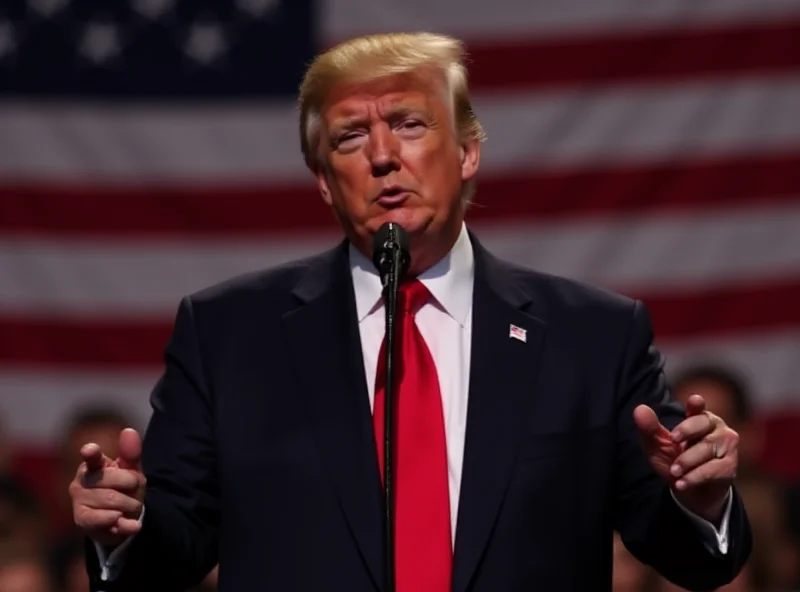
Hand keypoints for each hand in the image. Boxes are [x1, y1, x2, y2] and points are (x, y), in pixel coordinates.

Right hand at [69, 428, 145, 547]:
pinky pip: (106, 520)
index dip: (91, 453)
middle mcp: (81, 481)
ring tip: (130, 506)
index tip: (89, 450)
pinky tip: (132, 524)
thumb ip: (131, 453)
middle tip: (133, 489)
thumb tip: (129, 430)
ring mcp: (79, 501)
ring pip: (112, 501)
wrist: (121, 519)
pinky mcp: (82, 520)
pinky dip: (124, 524)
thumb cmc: (124, 489)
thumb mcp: (132, 471)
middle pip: (111, 480)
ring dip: (130, 504)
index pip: (92, 457)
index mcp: (93, 465)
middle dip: (131, 485)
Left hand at [633, 394, 737, 521]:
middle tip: (672, 441)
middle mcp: (715, 427)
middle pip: (703, 423)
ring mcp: (726, 446)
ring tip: (674, 471)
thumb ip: (649, 429)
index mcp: (697, 418)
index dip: (697, 404)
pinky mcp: (730, 466)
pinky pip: (713, 469)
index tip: (695, 401)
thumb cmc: (674, 461)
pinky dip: (694, 477)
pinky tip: (682, 483)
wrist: (688, 492)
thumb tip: (639, 409)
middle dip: (686, 431)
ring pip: (707, 448)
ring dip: (687, 461)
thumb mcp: (657, 446)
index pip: (698, 408)